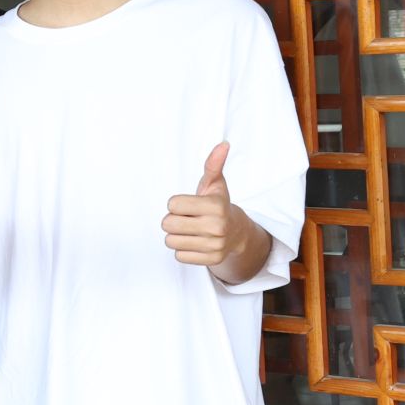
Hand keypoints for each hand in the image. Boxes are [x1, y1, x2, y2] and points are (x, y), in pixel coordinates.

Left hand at [163, 142, 244, 268]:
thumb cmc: (218, 205)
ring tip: (191, 230)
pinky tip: (195, 243)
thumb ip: (213, 165)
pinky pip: (179, 256)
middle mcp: (217, 227)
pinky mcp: (211, 260)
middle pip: (167, 224)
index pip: (171, 205)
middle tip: (187, 218)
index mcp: (215, 206)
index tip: (189, 205)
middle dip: (173, 220)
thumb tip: (223, 144)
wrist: (237, 233)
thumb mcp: (215, 184)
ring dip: (176, 236)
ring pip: (170, 241)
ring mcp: (215, 245)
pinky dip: (183, 250)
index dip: (176, 204)